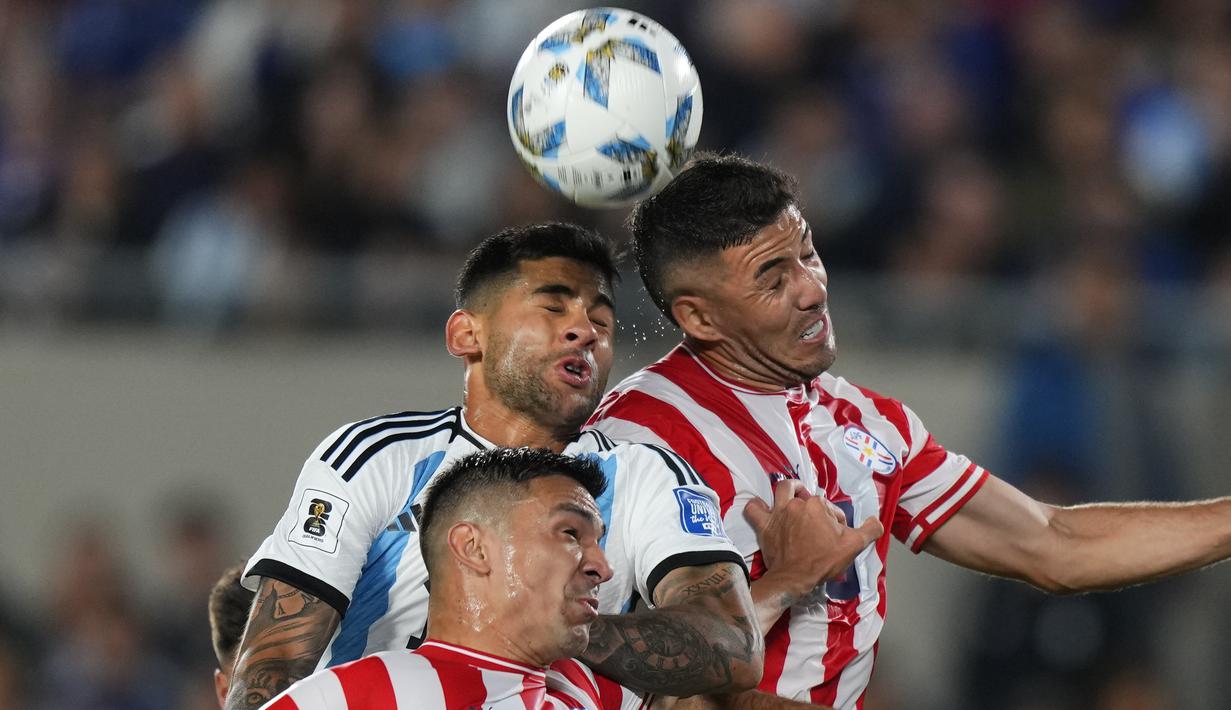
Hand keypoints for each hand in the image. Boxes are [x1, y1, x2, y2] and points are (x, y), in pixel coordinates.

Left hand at [744, 480, 882, 597]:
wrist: (795, 577)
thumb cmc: (824, 560)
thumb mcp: (854, 545)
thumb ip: (870, 530)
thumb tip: (876, 522)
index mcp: (817, 505)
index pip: (829, 506)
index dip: (835, 518)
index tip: (835, 533)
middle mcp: (796, 504)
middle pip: (805, 495)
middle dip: (811, 500)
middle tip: (815, 515)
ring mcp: (778, 513)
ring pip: (781, 491)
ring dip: (788, 491)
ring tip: (793, 497)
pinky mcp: (764, 526)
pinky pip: (754, 509)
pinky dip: (757, 507)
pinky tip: (763, 509)